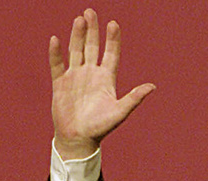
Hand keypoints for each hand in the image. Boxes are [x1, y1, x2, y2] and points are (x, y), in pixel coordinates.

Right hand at [50, 8, 154, 159]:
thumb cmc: (100, 128)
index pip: (110, 53)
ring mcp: (75, 77)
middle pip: (92, 46)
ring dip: (77, 36)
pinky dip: (56, 53)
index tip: (113, 24)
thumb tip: (152, 87)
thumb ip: (134, 98)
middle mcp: (90, 74)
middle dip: (92, 30)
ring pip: (76, 51)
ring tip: (79, 19)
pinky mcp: (60, 84)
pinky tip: (56, 40)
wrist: (78, 140)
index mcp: (106, 79)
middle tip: (90, 12)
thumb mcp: (120, 112)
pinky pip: (57, 65)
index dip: (112, 39)